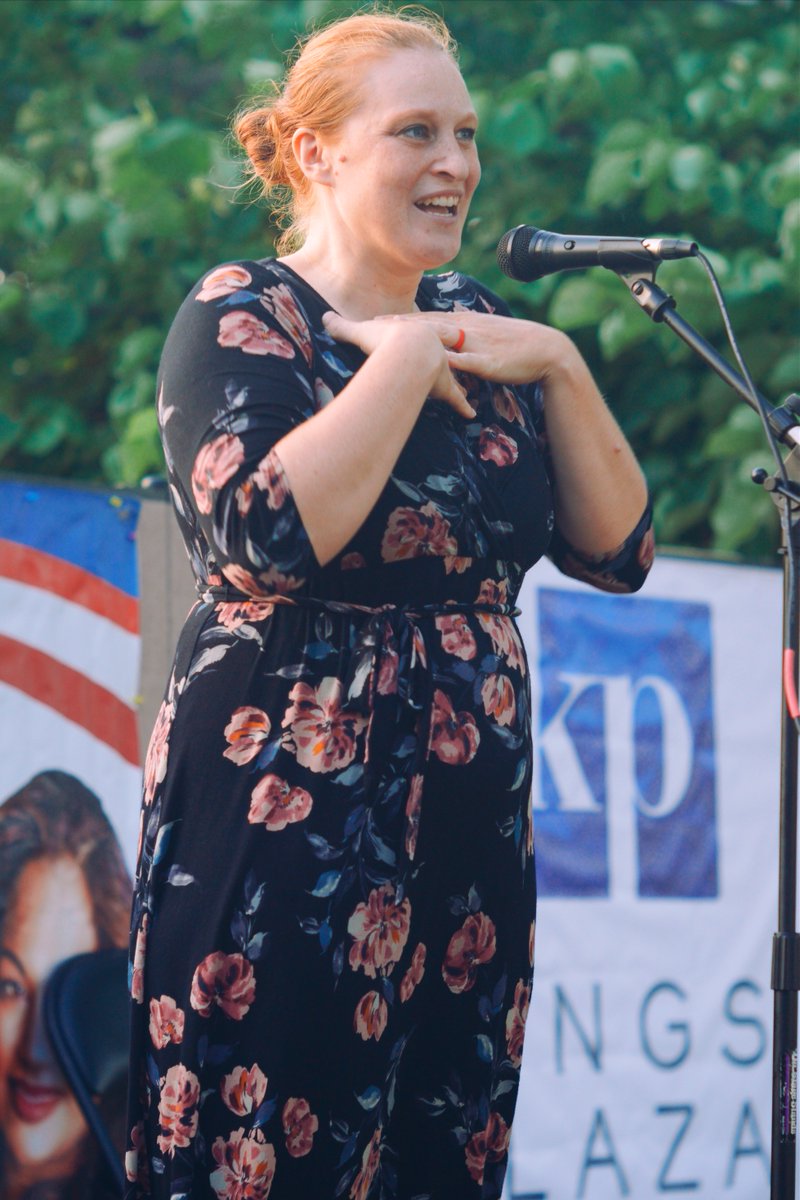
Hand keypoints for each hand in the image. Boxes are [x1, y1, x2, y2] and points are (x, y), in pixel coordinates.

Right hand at [322, 311, 475, 418]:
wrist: (406, 349)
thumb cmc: (383, 339)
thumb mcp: (358, 331)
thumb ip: (342, 327)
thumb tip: (324, 318)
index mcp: (414, 335)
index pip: (420, 335)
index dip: (422, 336)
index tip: (427, 337)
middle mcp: (432, 350)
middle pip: (442, 353)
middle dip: (448, 357)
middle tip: (454, 360)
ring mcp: (441, 369)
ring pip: (453, 376)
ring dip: (458, 383)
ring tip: (466, 390)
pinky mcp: (445, 388)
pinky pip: (457, 399)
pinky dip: (463, 407)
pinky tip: (471, 416)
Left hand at [393, 310, 577, 386]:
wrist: (548, 350)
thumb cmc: (517, 346)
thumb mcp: (487, 335)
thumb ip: (466, 332)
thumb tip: (447, 329)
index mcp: (467, 323)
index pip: (429, 319)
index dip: (404, 319)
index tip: (378, 319)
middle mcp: (469, 329)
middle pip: (428, 324)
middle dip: (400, 324)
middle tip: (371, 324)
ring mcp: (478, 344)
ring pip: (442, 338)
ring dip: (416, 337)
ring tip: (393, 338)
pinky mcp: (489, 362)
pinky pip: (466, 361)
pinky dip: (448, 361)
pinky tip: (431, 362)